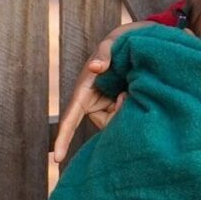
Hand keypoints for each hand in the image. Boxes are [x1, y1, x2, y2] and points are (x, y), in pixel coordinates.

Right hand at [52, 21, 150, 162]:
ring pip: (118, 123)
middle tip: (126, 95)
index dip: (63, 138)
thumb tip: (95, 67)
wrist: (142, 41)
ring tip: (133, 88)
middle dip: (116, 115)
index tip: (57, 158)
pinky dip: (135, 109)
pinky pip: (128, 117)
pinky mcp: (123, 107)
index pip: (70, 118)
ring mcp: (110, 106)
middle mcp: (95, 102)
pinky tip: (138, 93)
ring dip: (128, 110)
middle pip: (103, 124)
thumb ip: (104, 53)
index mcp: (84, 91)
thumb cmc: (121, 41)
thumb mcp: (112, 42)